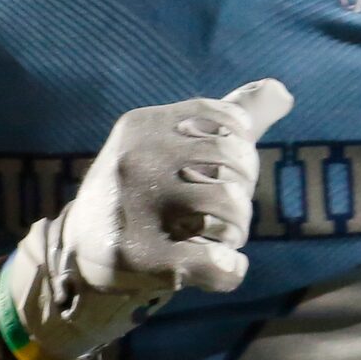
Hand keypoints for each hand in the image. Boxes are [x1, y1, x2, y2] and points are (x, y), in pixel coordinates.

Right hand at [3, 80, 293, 359]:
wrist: (77, 248)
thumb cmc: (142, 190)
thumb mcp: (173, 143)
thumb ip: (228, 116)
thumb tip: (283, 90)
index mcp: (145, 124)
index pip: (231, 121)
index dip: (240, 153)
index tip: (218, 174)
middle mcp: (136, 158)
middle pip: (236, 160)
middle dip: (243, 191)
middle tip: (224, 213)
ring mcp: (134, 206)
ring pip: (231, 204)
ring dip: (237, 230)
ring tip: (221, 239)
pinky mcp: (138, 257)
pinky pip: (216, 262)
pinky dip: (231, 269)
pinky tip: (221, 267)